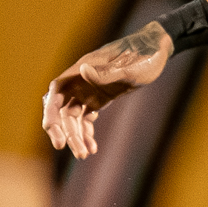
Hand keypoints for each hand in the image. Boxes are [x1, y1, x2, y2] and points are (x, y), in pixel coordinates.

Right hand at [39, 25, 171, 158]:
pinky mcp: (98, 98)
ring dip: (76, 136)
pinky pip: (86, 118)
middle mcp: (80, 80)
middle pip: (63, 109)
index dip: (51, 112)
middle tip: (71, 150)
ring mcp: (88, 90)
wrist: (157, 52)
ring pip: (73, 117)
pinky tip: (93, 148)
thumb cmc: (145, 56)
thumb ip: (107, 72)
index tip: (54, 131)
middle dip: (64, 131)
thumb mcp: (130, 68)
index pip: (56, 92)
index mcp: (82, 69)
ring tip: (84, 154)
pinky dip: (87, 133)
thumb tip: (83, 70)